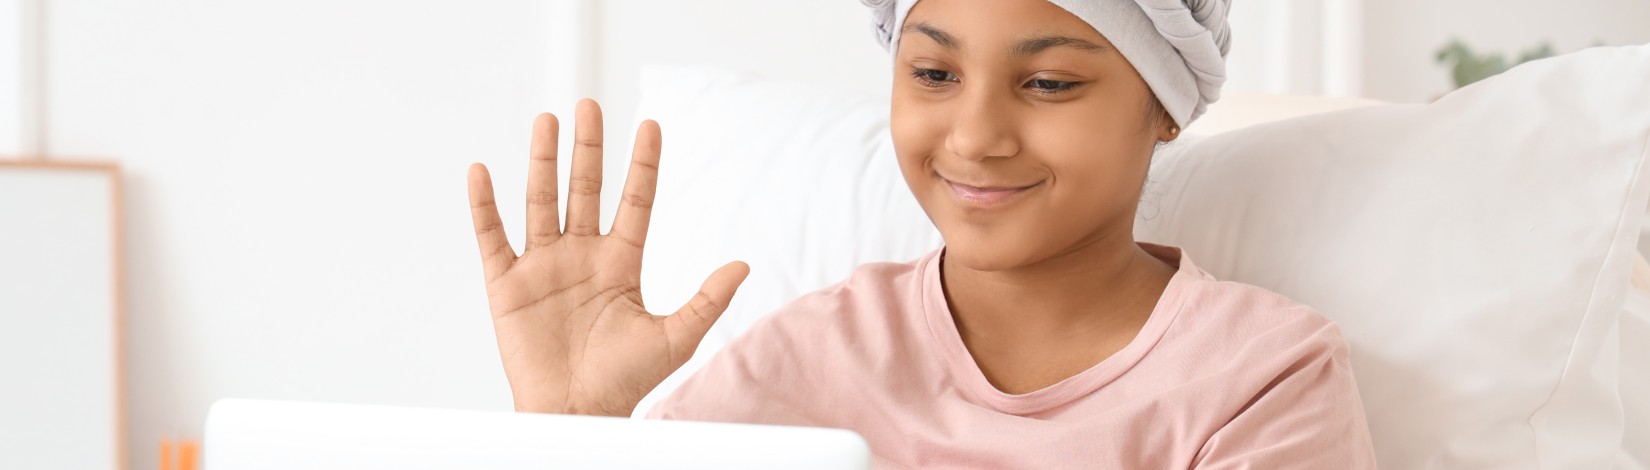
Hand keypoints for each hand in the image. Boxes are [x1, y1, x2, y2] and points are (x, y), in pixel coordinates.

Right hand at [467, 99, 748, 415]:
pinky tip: (481, 172)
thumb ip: (708, 299)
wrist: (577, 414)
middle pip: (586, 190)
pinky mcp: (507, 284)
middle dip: (588, 148)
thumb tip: (743, 264)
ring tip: (547, 120)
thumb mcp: (675, 338)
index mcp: (621, 263)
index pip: (634, 202)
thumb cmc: (624, 382)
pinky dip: (484, 205)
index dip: (642, 165)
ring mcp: (543, 266)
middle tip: (588, 105)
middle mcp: (582, 256)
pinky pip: (492, 236)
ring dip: (543, 161)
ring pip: (541, 201)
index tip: (650, 125)